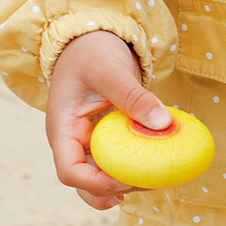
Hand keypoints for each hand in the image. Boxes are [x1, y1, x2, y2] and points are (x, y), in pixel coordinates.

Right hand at [45, 30, 169, 209]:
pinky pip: (120, 155)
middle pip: (86, 183)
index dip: (96, 183)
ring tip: (159, 175)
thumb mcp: (110, 70)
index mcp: (63, 129)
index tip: (127, 179)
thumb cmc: (91, 51)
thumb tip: (163, 124)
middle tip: (150, 182)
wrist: (90, 38)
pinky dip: (138, 160)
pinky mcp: (108, 134)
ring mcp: (90, 139)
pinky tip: (160, 157)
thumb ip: (133, 96)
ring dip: (129, 178)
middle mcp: (73, 141)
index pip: (69, 171)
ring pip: (104, 174)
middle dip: (115, 188)